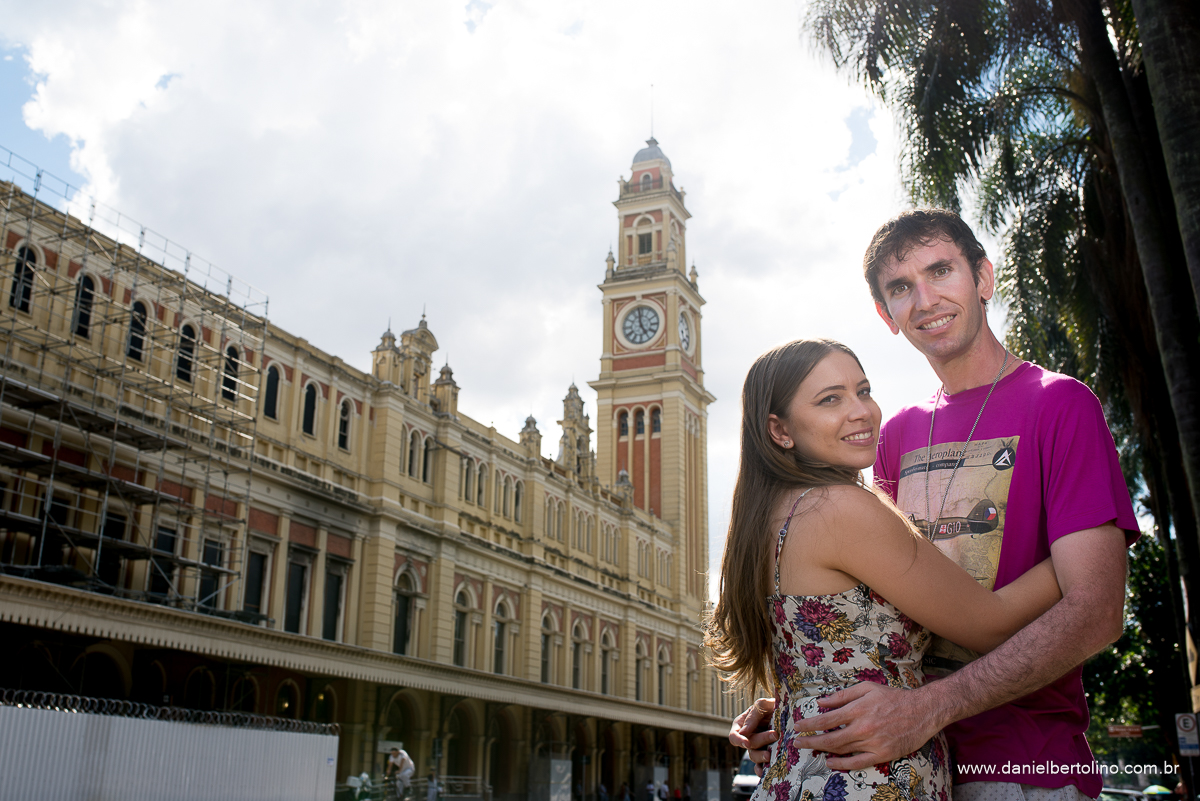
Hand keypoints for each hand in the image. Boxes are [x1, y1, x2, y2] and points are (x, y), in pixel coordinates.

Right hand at [728, 698, 777, 774]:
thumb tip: (744, 732)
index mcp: (742, 724)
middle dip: (761, 741)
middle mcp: (748, 737)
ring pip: (754, 756)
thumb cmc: (773, 705)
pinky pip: (761, 765)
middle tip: (775, 734)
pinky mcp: (767, 753)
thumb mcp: (763, 704)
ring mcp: (758, 746)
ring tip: (771, 755)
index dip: (739, 741)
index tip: (748, 743)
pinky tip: (765, 771)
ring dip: (761, 757)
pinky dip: (762, 769)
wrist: (790, 712)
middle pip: (748, 746)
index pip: (734, 736)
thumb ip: (753, 715)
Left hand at [802, 683, 942, 769]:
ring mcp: (873, 742)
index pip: (826, 720)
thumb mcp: (867, 688)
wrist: (922, 711)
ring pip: (841, 750)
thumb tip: (822, 702)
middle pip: (830, 738)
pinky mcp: (882, 754)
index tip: (797, 726)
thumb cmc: (893, 697)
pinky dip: (842, 765)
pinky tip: (830, 763)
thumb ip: (843, 696)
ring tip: (810, 750)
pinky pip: (858, 762)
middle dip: (810, 741)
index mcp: (858, 709)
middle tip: (796, 742)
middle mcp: (863, 727)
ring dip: (822, 751)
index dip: (809, 725)